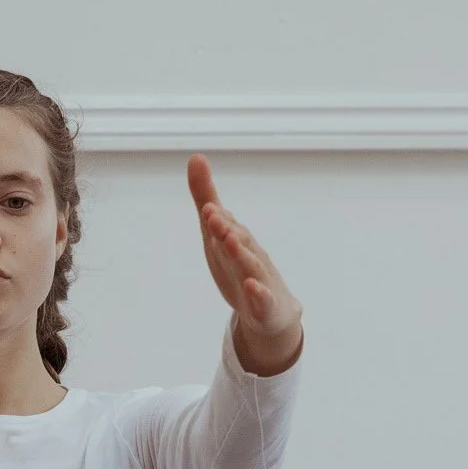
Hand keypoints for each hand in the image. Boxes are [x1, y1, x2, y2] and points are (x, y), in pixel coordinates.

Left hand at [187, 155, 302, 374]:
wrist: (272, 312)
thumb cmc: (240, 265)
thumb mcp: (217, 234)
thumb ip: (206, 199)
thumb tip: (195, 156)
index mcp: (238, 240)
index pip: (225, 227)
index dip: (215, 218)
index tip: (207, 207)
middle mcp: (251, 255)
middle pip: (238, 242)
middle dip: (225, 229)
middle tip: (212, 216)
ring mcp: (260, 280)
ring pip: (250, 267)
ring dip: (240, 254)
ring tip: (229, 242)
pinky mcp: (265, 306)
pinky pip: (262, 299)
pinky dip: (258, 293)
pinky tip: (251, 286)